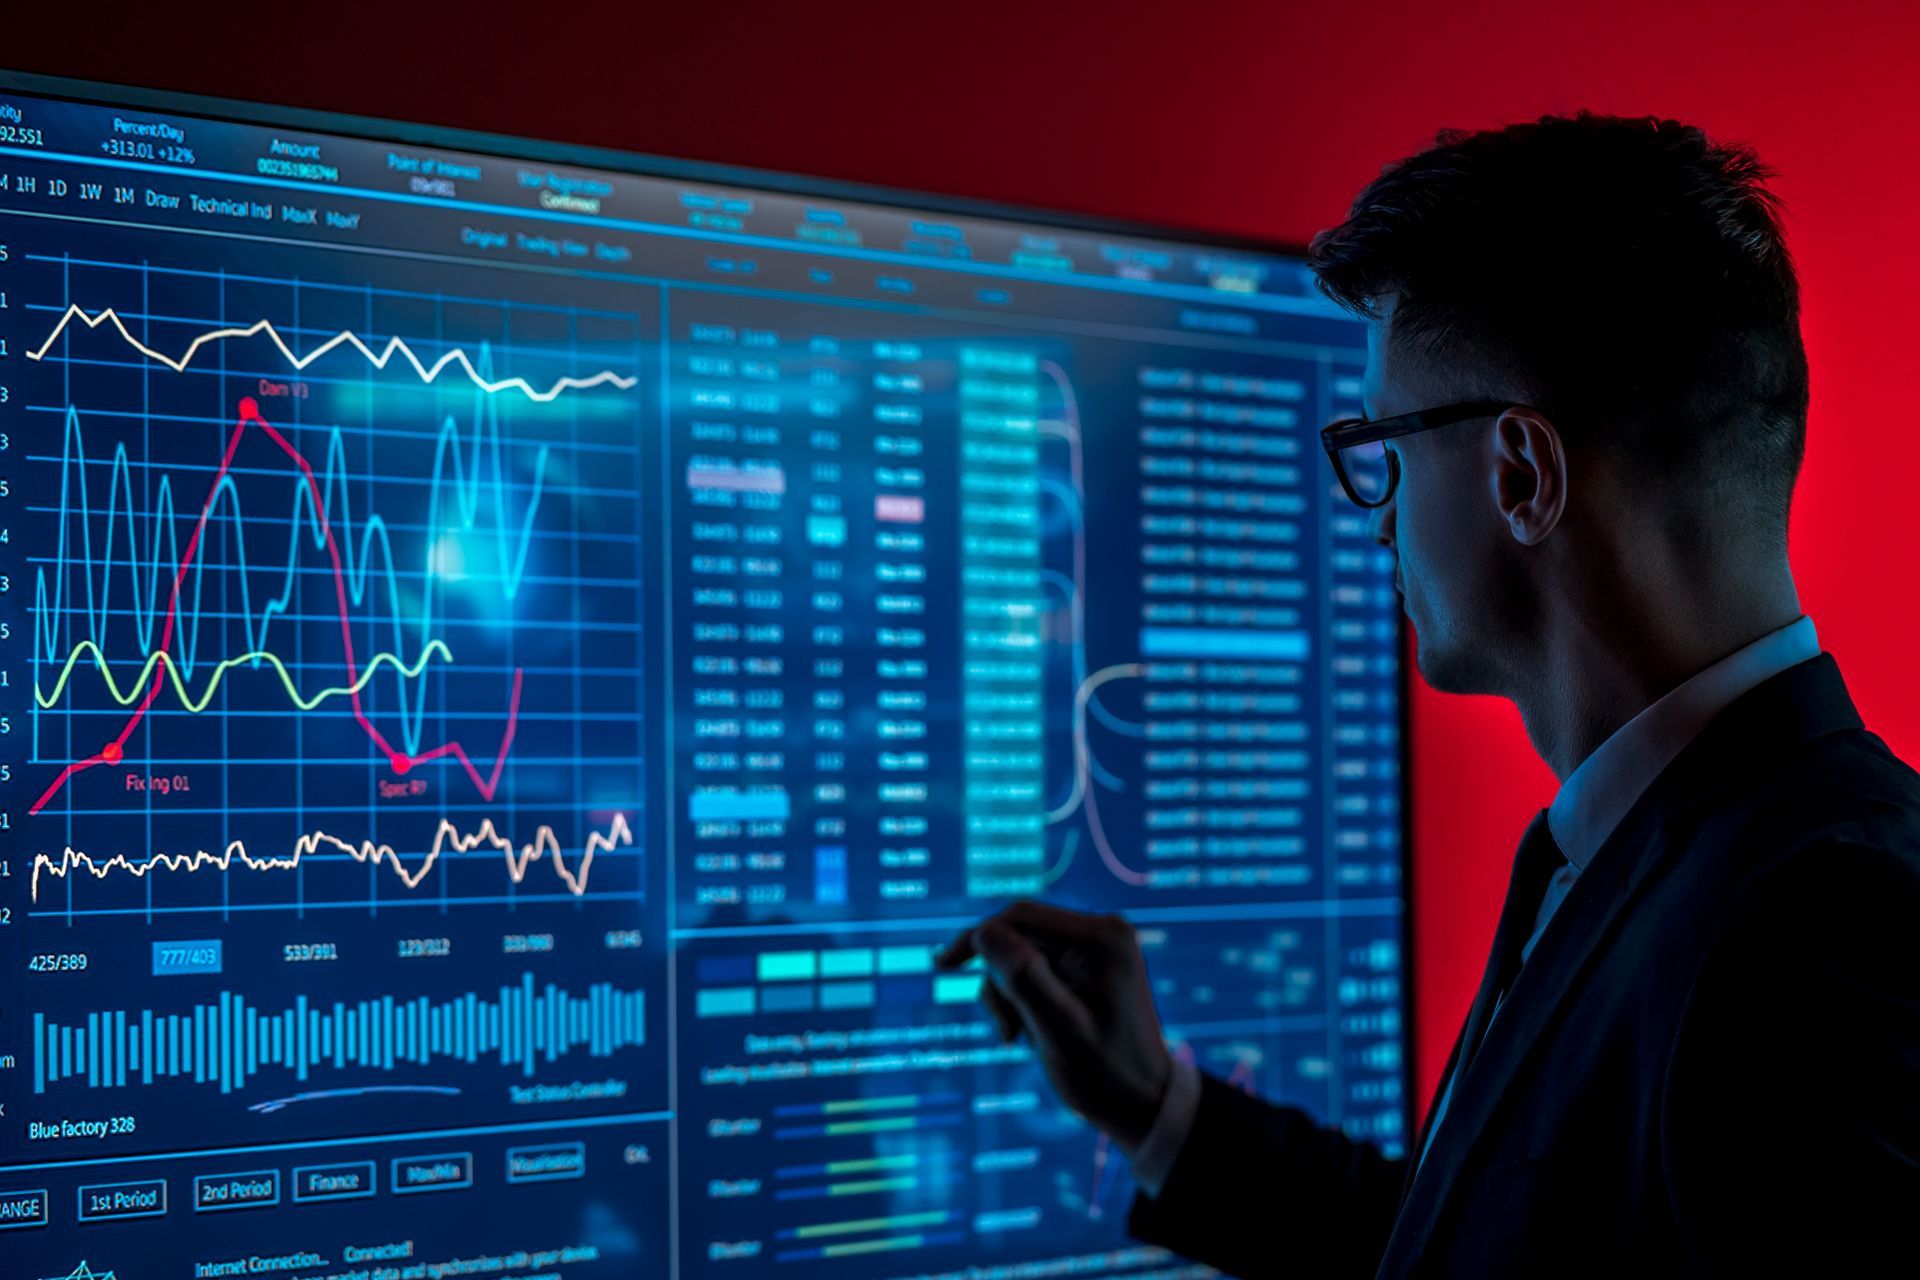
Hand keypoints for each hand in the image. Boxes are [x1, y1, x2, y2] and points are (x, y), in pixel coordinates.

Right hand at [937, 900, 1170, 1149]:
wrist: (1144, 1104)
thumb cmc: (1106, 1074)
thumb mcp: (1059, 1031)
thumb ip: (1023, 979)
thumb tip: (985, 933)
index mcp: (1102, 937)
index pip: (1020, 917)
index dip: (977, 938)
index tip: (941, 967)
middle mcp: (1102, 932)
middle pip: (1020, 936)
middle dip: (1001, 982)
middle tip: (1007, 1033)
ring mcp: (1097, 949)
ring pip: (1023, 955)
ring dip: (1011, 996)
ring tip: (1021, 1039)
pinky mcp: (1089, 967)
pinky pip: (1038, 970)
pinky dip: (1024, 1000)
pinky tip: (1032, 1034)